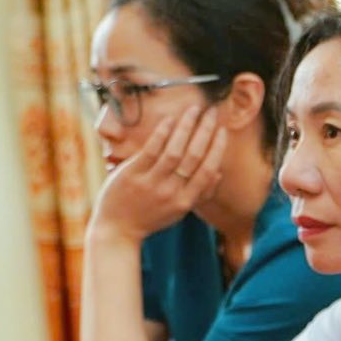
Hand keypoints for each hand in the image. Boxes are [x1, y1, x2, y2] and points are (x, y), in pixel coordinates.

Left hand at [88, 105, 227, 242]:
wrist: (117, 230)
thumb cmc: (150, 219)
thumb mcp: (179, 211)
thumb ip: (200, 194)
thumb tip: (218, 173)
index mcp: (186, 201)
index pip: (208, 170)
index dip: (217, 148)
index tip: (223, 130)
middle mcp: (171, 192)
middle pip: (194, 157)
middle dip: (205, 132)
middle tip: (212, 112)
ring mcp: (151, 183)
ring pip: (175, 151)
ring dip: (186, 127)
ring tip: (194, 110)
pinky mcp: (132, 175)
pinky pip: (151, 151)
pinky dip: (162, 134)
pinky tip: (170, 119)